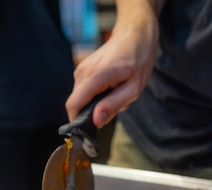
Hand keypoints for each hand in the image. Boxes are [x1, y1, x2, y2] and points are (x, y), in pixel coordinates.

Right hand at [65, 11, 157, 126]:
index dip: (77, 122)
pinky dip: (95, 95)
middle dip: (91, 113)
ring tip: (114, 93)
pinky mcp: (83, 69)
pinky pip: (84, 90)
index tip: (89, 131)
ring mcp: (81, 69)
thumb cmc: (138, 59)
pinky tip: (110, 87)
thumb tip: (96, 121)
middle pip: (76, 104)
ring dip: (95, 103)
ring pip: (80, 98)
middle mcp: (83, 72)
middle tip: (113, 108)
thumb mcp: (133, 88)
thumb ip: (113, 105)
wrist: (135, 35)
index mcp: (95, 77)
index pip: (73, 106)